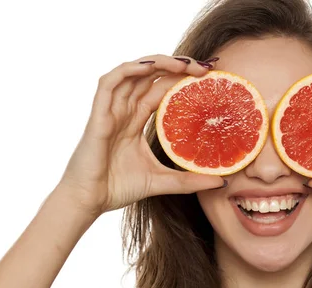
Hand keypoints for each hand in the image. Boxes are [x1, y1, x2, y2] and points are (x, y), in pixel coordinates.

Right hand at [57, 55, 224, 215]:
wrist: (90, 201)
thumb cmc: (118, 188)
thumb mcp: (163, 182)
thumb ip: (190, 181)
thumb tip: (221, 182)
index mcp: (136, 120)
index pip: (161, 90)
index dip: (181, 79)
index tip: (208, 79)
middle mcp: (124, 110)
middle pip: (150, 77)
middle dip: (176, 67)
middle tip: (203, 68)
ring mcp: (111, 110)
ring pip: (132, 73)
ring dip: (157, 63)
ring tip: (183, 64)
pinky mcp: (99, 115)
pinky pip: (109, 84)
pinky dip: (128, 70)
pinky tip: (148, 68)